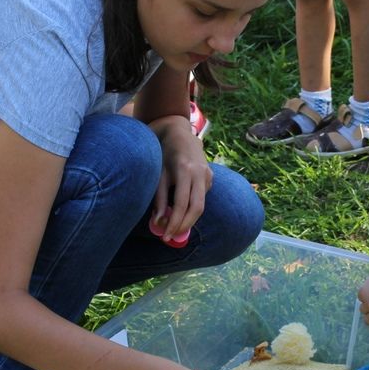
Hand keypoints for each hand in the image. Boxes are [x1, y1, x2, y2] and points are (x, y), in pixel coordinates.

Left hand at [153, 115, 211, 240]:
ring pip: (201, 204)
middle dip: (184, 226)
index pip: (181, 204)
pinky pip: (201, 197)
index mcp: (185, 170)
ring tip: (173, 227)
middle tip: (171, 237)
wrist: (177, 132)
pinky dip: (191, 207)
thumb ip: (159, 198)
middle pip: (197, 208)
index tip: (165, 236)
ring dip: (188, 218)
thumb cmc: (163, 153)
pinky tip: (180, 208)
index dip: (174, 222)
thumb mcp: (158, 174)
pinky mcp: (210, 176)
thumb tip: (158, 222)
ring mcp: (208, 174)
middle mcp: (200, 173)